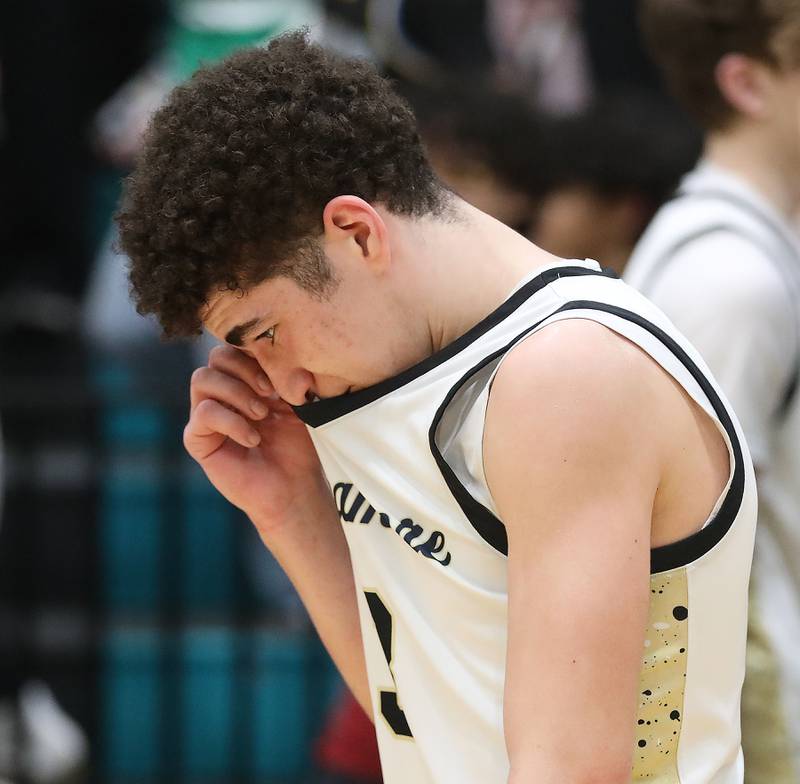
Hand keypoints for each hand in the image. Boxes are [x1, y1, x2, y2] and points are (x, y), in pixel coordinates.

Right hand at [184, 345, 331, 533]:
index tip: (280, 372)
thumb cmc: (298, 444)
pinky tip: (253, 438)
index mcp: (246, 378)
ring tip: (262, 415)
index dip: (256, 352)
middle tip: (270, 392)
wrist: (293, 486)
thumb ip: (291, 378)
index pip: (238, 345)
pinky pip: (203, 413)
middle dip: (245, 369)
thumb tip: (291, 363)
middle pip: (217, 356)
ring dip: (237, 393)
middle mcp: (223, 392)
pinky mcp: (198, 439)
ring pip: (202, 378)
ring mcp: (208, 414)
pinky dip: (232, 422)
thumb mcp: (298, 403)